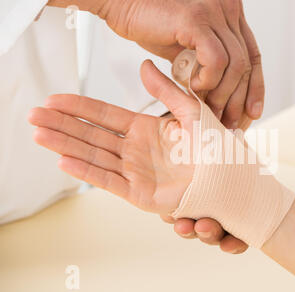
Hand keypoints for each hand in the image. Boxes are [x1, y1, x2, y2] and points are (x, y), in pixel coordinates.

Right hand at [28, 60, 247, 253]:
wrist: (231, 180)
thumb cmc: (217, 147)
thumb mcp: (191, 111)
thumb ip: (167, 90)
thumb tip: (143, 66)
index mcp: (146, 130)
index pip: (105, 115)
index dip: (80, 107)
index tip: (54, 99)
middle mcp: (136, 151)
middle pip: (91, 135)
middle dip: (62, 125)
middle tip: (34, 115)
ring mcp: (135, 173)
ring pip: (93, 156)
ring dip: (65, 145)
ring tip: (39, 134)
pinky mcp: (139, 195)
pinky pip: (109, 181)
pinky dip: (86, 171)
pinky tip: (64, 159)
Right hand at [48, 0, 264, 128]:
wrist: (123, 6)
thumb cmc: (153, 27)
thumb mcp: (190, 51)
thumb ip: (209, 64)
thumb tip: (224, 94)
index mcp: (229, 17)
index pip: (253, 56)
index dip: (256, 86)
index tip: (252, 112)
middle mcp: (228, 9)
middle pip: (247, 62)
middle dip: (240, 98)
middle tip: (229, 120)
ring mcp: (214, 12)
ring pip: (235, 64)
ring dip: (222, 92)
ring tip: (205, 104)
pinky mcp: (197, 19)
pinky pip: (216, 60)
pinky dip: (208, 79)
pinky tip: (193, 85)